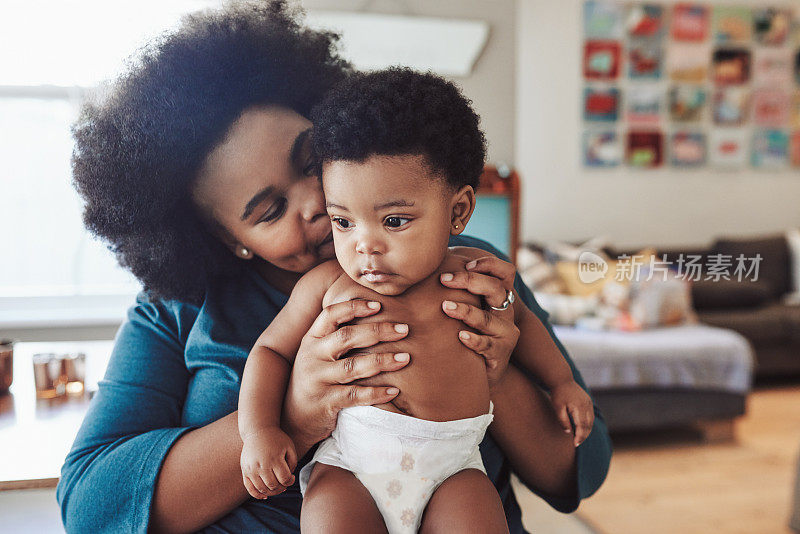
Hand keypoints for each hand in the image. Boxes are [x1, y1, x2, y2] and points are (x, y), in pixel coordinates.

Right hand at [240, 427, 296, 498]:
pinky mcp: (244, 471)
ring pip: (262, 489)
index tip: (292, 477)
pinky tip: (265, 495)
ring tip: (277, 487)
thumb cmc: (276, 439)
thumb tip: (288, 479)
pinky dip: (257, 495)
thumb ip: (293, 463)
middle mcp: (261, 465)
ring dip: (272, 492)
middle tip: (285, 483)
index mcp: (274, 459)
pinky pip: (249, 488)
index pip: (284, 479)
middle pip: (273, 486)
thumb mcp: (289, 447)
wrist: (258, 431)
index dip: (290, 481)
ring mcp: (251, 469)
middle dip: (282, 488)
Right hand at [282, 299, 410, 454]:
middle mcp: (311, 356)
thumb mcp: (318, 355)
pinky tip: (394, 390)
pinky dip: (376, 393)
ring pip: (353, 366)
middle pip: (346, 337)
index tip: (379, 305)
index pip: (331, 314)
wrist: (292, 419)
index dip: (354, 307)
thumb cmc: (315, 380)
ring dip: (382, 361)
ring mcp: (316, 379)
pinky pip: (354, 396)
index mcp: (311, 339)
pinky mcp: (324, 402)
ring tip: (405, 358)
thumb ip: (337, 337)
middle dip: (378, 331)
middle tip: (405, 329)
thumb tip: (377, 315)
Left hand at [440, 252, 519, 386]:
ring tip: (446, 307)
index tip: (465, 263)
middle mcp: (506, 313)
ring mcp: (505, 334)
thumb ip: (456, 285)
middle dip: (470, 281)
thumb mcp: (467, 307)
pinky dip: (474, 340)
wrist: (482, 371)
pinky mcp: (500, 354)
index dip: (488, 264)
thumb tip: (434, 258)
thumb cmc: (468, 331)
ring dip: (466, 311)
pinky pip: (487, 346)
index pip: (505, 272)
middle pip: (496, 289)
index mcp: (499, 297)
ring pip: (488, 318)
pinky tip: (460, 336)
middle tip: (444, 279)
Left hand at [549, 381, 594, 446]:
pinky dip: (587, 423)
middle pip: (588, 425)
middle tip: (577, 444)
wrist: (561, 379)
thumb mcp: (557, 407)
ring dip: (586, 430)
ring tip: (579, 438)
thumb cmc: (557, 393)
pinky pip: (590, 415)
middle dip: (583, 435)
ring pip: (591, 421)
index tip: (575, 444)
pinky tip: (582, 428)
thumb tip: (568, 432)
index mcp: (579, 407)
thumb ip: (562, 420)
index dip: (580, 436)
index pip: (582, 426)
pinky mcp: (588, 401)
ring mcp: (589, 403)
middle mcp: (587, 405)